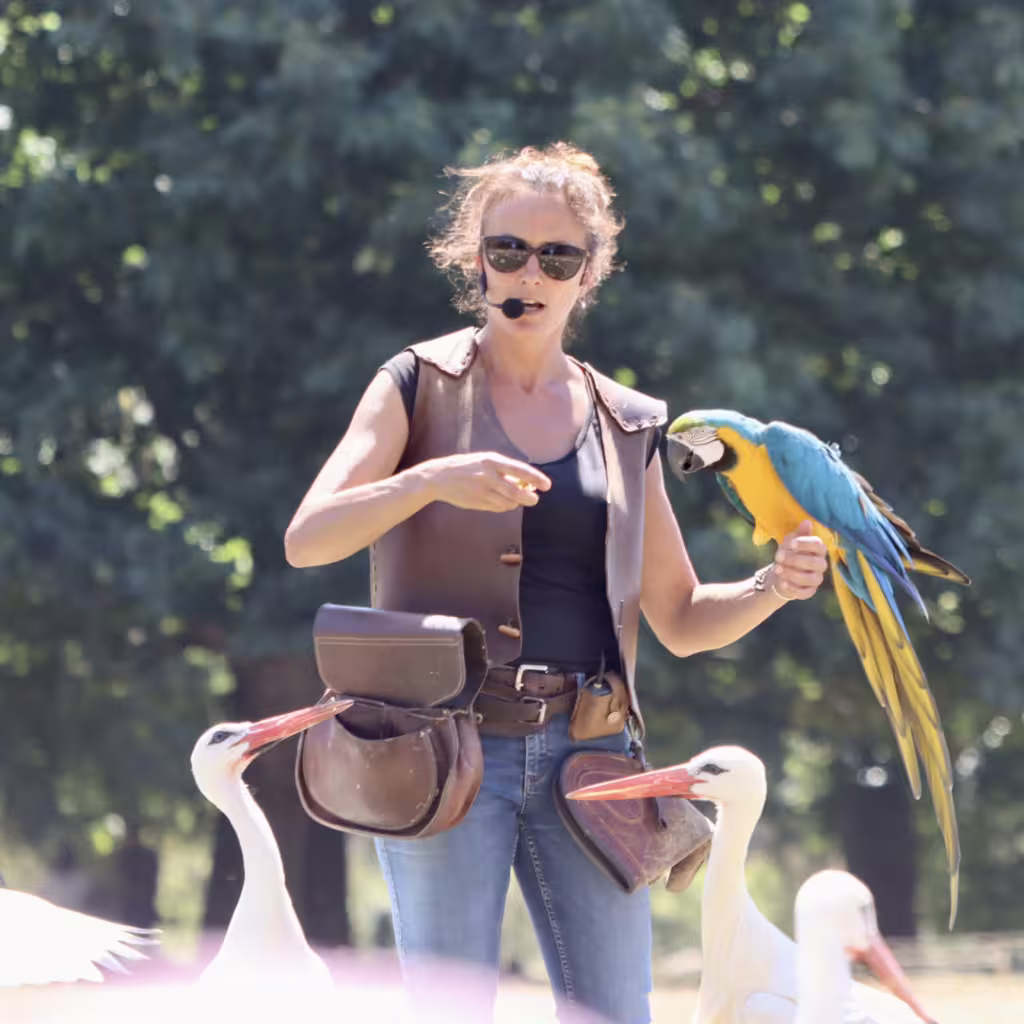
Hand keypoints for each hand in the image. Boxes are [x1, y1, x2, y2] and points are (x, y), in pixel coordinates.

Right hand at [426, 452, 551, 512]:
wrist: (439, 477)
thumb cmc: (467, 466)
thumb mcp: (485, 461)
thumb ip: (505, 471)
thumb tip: (527, 482)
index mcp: (491, 461)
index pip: (520, 470)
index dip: (536, 479)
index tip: (547, 486)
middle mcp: (488, 476)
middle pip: (516, 492)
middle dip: (530, 498)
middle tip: (535, 498)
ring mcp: (482, 491)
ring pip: (508, 502)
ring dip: (516, 502)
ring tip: (516, 498)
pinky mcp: (478, 503)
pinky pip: (498, 508)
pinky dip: (505, 507)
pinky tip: (504, 502)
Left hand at [771, 521, 827, 600]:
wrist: (782, 571)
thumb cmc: (789, 552)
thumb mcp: (791, 541)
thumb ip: (799, 533)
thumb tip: (807, 522)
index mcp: (818, 549)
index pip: (818, 545)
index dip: (805, 544)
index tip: (791, 544)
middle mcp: (821, 564)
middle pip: (815, 563)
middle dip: (795, 559)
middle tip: (778, 556)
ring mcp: (817, 578)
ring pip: (811, 578)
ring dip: (793, 574)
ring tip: (778, 569)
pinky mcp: (810, 591)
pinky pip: (806, 592)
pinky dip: (794, 589)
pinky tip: (782, 582)